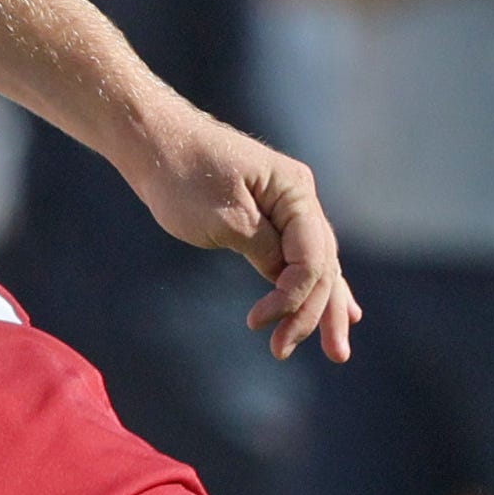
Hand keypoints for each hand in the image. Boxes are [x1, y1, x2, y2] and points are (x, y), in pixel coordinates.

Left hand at [133, 110, 358, 363]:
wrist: (152, 140)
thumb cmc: (181, 174)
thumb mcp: (224, 218)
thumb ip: (263, 249)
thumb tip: (288, 278)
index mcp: (296, 191)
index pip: (311, 257)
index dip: (292, 297)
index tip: (256, 323)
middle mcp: (300, 197)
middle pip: (322, 264)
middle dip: (318, 312)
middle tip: (318, 354)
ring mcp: (287, 205)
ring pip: (316, 263)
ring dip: (322, 306)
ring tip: (336, 348)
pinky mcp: (269, 215)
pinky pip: (299, 255)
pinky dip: (313, 284)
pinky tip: (341, 309)